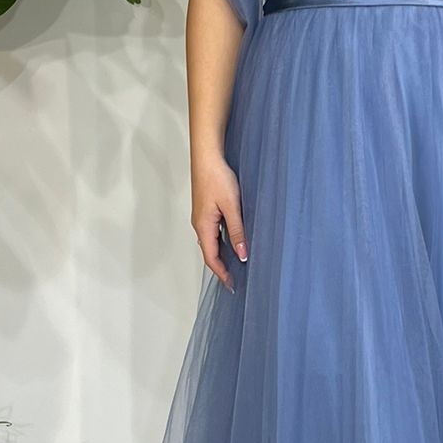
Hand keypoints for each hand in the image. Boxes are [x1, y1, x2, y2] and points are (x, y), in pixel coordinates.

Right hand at [191, 152, 246, 289]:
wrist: (207, 157)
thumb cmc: (217, 178)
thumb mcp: (232, 207)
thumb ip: (237, 231)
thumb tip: (242, 255)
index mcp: (203, 226)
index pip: (211, 258)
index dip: (222, 273)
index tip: (232, 285)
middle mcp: (200, 224)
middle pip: (209, 253)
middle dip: (221, 268)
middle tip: (235, 280)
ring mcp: (202, 217)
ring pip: (211, 242)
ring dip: (222, 255)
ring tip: (235, 265)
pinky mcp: (206, 210)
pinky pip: (213, 232)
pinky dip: (222, 242)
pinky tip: (232, 242)